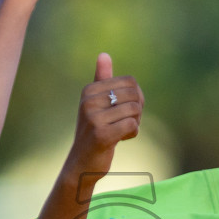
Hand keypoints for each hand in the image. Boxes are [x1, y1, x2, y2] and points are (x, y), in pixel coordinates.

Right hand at [69, 53, 142, 183]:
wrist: (81, 164)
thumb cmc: (93, 132)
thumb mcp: (96, 104)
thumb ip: (101, 80)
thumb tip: (104, 54)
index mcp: (89, 90)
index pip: (130, 82)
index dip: (136, 97)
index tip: (125, 110)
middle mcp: (89, 101)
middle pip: (134, 94)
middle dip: (137, 110)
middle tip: (126, 122)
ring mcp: (94, 118)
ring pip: (135, 110)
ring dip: (135, 123)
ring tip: (122, 131)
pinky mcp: (102, 134)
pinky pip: (132, 125)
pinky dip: (132, 133)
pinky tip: (121, 140)